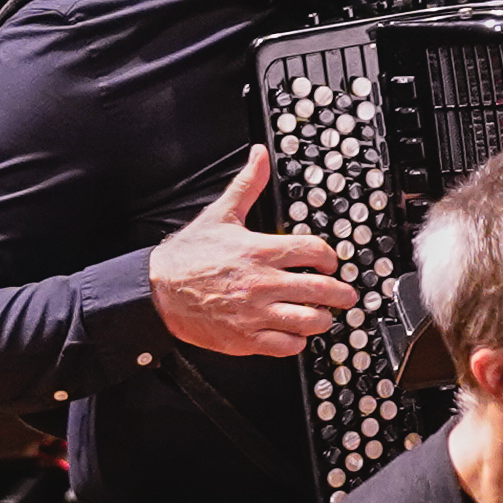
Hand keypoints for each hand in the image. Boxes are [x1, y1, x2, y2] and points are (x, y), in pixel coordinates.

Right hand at [149, 144, 357, 359]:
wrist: (158, 290)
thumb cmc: (188, 256)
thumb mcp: (220, 214)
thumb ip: (247, 185)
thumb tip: (259, 156)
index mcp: (260, 251)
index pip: (314, 252)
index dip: (331, 258)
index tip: (331, 263)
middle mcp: (262, 283)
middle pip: (321, 290)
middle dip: (342, 293)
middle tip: (345, 294)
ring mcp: (255, 313)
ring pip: (309, 321)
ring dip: (322, 318)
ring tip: (322, 315)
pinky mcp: (246, 338)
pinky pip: (286, 346)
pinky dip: (297, 341)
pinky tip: (294, 333)